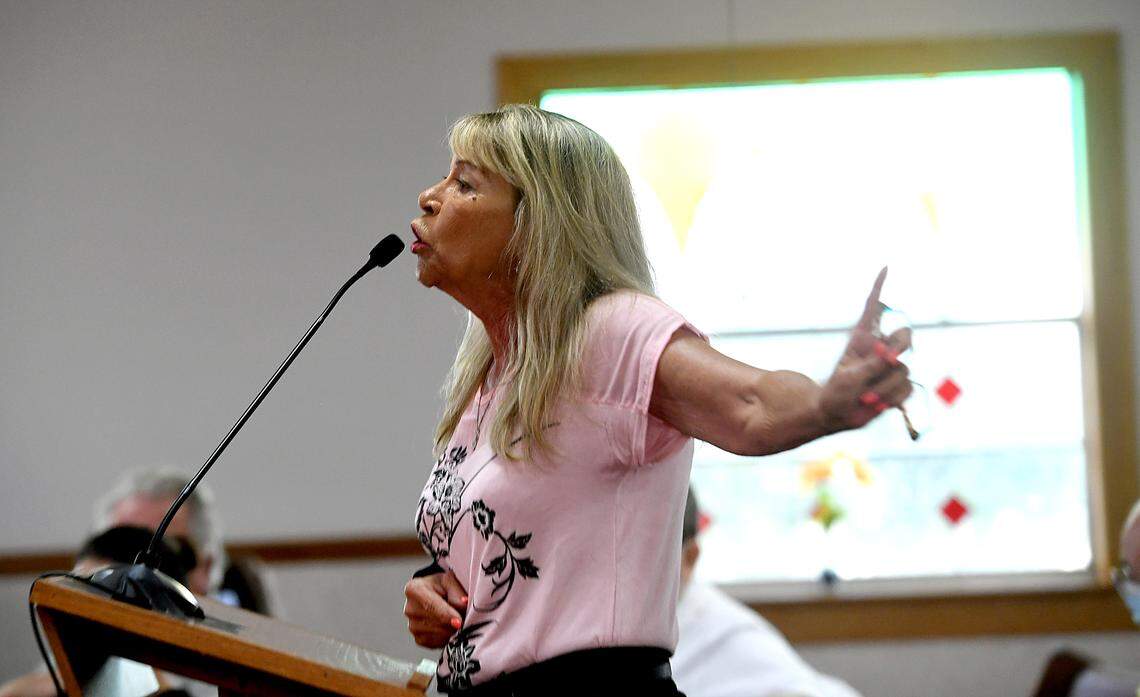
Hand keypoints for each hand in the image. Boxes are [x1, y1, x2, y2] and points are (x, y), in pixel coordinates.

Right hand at [403, 569, 467, 648]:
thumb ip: (457, 591)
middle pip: (434, 622)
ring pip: (437, 634)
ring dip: (451, 631)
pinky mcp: (419, 639)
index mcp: (414, 590)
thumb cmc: (442, 586)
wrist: (436, 594)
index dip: (446, 615)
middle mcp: (409, 609)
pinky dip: (447, 638)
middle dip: (452, 623)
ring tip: (457, 621)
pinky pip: (436, 643)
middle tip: (466, 619)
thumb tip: (464, 603)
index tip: (458, 622)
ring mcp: (412, 626)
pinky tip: (450, 629)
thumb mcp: (450, 581)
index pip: (430, 606)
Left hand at [819, 267, 912, 432]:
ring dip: (883, 387)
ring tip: (864, 397)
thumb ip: (872, 366)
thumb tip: (894, 359)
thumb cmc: (834, 394)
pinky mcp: (897, 386)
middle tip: (889, 359)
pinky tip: (875, 404)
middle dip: (901, 346)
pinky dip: (891, 398)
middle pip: (904, 336)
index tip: (885, 267)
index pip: (873, 309)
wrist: (834, 416)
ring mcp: (889, 368)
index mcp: (862, 340)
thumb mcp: (849, 378)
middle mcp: (878, 350)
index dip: (879, 288)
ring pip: (902, 370)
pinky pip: (906, 388)